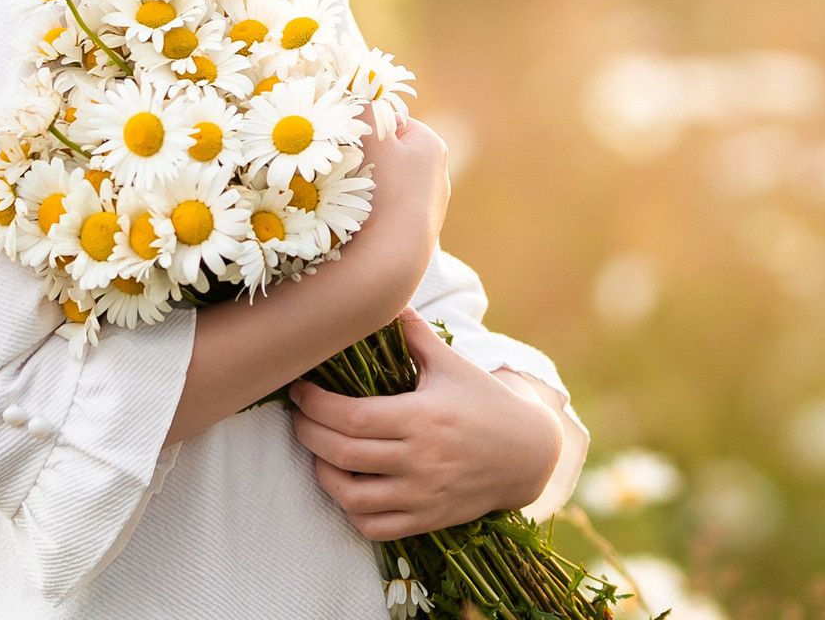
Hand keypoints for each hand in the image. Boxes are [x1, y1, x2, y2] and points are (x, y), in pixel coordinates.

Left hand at [289, 311, 564, 539]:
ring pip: (352, 497)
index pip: (352, 416)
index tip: (300, 390)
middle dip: (307, 433)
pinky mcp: (427, 519)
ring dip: (324, 474)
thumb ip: (414, 334)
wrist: (527, 453)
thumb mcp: (452, 364)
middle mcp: (420, 459)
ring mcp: (422, 494)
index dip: (316, 405)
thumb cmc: (485, 403)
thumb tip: (386, 297)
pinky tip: (346, 487)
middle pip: (343, 453)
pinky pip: (375, 527)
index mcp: (422, 417)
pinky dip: (352, 512)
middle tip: (297, 416)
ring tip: (318, 451)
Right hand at [355, 115, 449, 267]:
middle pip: (387, 153)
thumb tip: (355, 91)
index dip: (364, 131)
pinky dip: (372, 211)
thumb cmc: (383, 192)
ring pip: (385, 183)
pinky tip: (361, 222)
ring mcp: (428, 206)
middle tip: (344, 171)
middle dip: (364, 159)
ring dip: (364, 186)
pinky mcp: (416, 232)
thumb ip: (363, 109)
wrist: (393, 259)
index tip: (347, 146)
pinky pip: (387, 210)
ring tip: (350, 199)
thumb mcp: (371, 139)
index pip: (390, 122)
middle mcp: (437, 174)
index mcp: (432, 145)